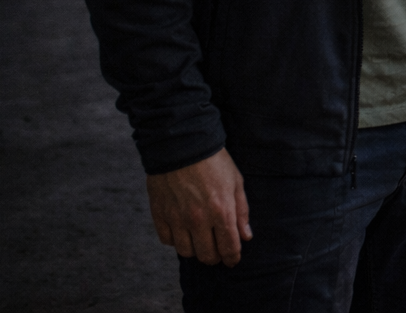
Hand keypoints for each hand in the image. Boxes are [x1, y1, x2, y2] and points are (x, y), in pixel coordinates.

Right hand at [146, 148, 251, 266]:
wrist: (182, 145)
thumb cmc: (214, 162)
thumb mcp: (236, 182)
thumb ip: (241, 211)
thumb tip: (246, 236)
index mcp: (221, 211)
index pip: (229, 247)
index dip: (232, 257)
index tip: (233, 260)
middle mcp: (198, 220)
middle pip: (207, 255)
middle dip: (215, 257)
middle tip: (217, 252)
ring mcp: (177, 219)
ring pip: (186, 252)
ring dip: (195, 251)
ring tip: (200, 242)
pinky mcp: (159, 215)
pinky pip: (167, 240)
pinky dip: (176, 240)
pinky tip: (183, 231)